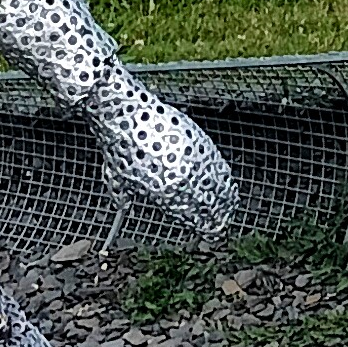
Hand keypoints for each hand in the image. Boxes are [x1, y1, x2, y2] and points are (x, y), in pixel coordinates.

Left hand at [94, 84, 236, 241]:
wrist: (128, 115)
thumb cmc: (119, 146)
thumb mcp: (117, 176)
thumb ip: (123, 194)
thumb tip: (122, 203)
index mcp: (165, 191)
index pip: (190, 214)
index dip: (203, 225)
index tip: (210, 231)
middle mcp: (182, 177)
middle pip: (207, 201)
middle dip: (217, 214)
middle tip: (223, 223)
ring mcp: (192, 157)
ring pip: (214, 182)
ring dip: (224, 195)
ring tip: (230, 206)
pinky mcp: (196, 139)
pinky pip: (214, 161)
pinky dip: (221, 172)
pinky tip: (225, 178)